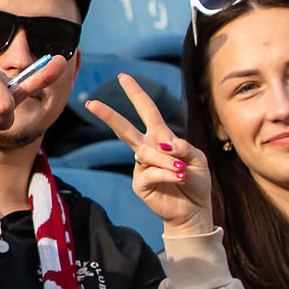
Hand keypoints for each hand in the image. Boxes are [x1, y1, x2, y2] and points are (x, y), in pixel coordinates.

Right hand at [84, 76, 215, 238]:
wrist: (194, 211)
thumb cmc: (196, 183)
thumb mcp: (198, 159)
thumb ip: (183, 148)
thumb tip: (163, 146)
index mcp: (161, 138)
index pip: (147, 111)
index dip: (136, 94)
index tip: (123, 77)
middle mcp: (147, 150)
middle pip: (125, 128)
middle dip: (108, 115)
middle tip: (90, 103)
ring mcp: (141, 167)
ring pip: (146, 153)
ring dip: (167, 161)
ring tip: (182, 171)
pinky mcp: (140, 184)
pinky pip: (150, 172)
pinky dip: (167, 173)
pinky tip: (178, 178)